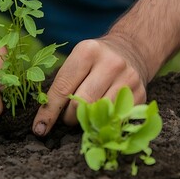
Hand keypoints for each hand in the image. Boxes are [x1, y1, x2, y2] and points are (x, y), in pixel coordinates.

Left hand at [31, 37, 149, 135]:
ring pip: (99, 114)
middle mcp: (111, 63)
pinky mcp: (140, 94)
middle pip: (81, 104)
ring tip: (85, 115)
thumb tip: (43, 122)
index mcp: (88, 51)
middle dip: (69, 117)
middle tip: (69, 117)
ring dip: (87, 121)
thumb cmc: (95, 60)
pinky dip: (105, 122)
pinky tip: (102, 116)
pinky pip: (115, 118)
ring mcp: (128, 79)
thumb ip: (62, 86)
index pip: (63, 89)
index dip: (49, 112)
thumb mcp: (77, 61)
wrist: (131, 50)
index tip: (39, 128)